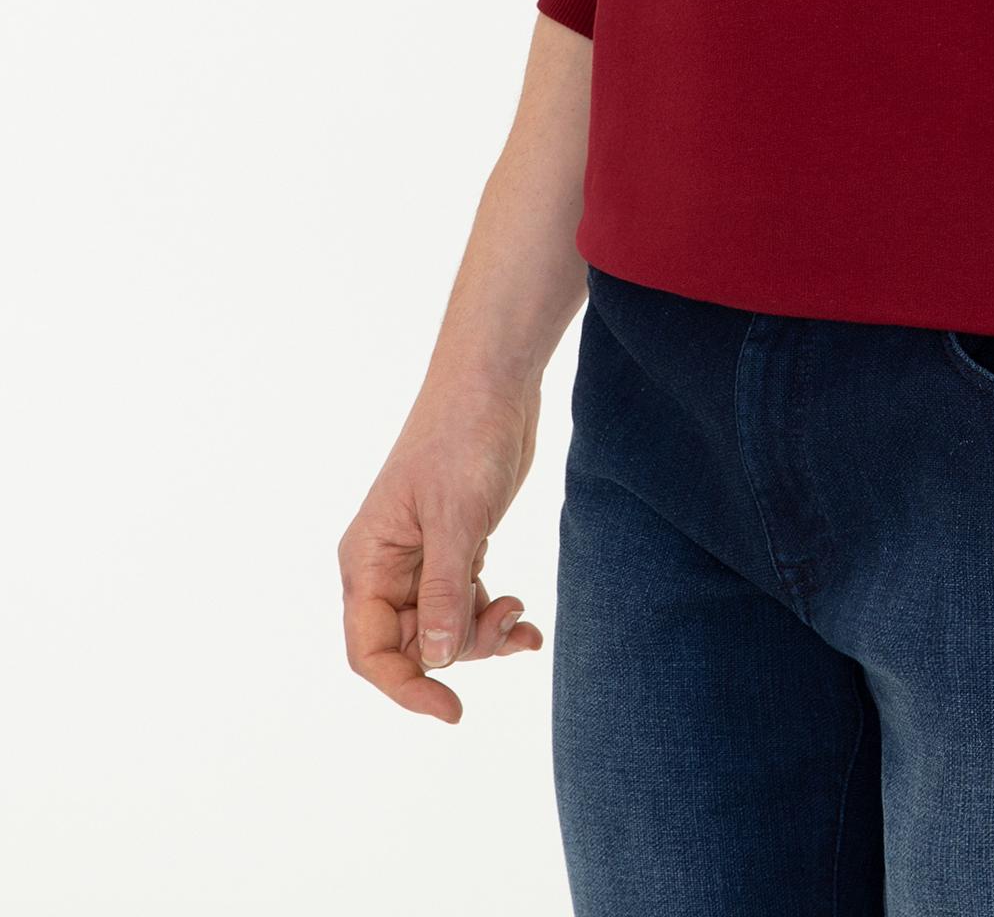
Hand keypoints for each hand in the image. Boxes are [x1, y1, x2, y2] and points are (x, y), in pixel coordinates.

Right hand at [338, 381, 546, 723]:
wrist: (495, 385)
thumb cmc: (462, 439)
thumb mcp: (455, 519)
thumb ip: (443, 593)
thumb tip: (433, 659)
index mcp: (367, 562)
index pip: (369, 650)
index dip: (404, 687)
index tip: (451, 708)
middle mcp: (387, 568)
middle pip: (411, 647)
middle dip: (459, 650)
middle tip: (506, 622)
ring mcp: (423, 560)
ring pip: (443, 630)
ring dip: (482, 635)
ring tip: (519, 614)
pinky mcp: (456, 549)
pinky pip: (466, 604)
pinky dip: (495, 617)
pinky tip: (526, 620)